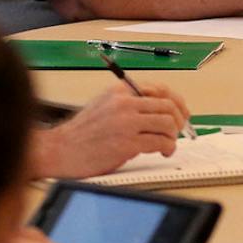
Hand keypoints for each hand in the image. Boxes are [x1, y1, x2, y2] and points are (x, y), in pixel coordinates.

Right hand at [34, 82, 191, 177]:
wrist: (60, 150)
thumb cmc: (81, 133)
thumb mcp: (104, 105)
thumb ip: (129, 103)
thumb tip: (161, 109)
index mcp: (120, 91)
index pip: (160, 89)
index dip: (177, 102)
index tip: (182, 113)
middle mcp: (124, 103)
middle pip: (168, 106)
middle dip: (179, 120)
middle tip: (177, 131)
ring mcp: (126, 123)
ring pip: (167, 123)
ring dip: (173, 136)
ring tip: (167, 144)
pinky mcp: (127, 143)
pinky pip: (160, 142)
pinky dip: (168, 148)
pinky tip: (163, 152)